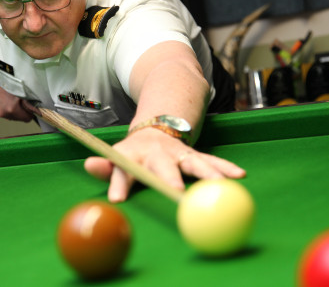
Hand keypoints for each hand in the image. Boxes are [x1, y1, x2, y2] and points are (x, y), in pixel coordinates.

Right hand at [0, 51, 33, 121]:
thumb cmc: (9, 77)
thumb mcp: (24, 90)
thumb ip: (30, 103)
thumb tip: (38, 111)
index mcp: (11, 108)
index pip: (27, 119)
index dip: (30, 112)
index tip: (30, 105)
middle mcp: (1, 112)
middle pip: (18, 118)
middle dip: (21, 111)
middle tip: (21, 98)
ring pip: (9, 116)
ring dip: (13, 109)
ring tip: (12, 97)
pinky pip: (2, 112)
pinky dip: (5, 107)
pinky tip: (5, 97)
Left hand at [84, 128, 245, 202]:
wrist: (156, 129)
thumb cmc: (134, 153)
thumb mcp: (118, 157)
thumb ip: (106, 166)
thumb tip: (88, 165)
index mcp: (135, 156)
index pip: (123, 170)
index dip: (119, 184)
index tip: (117, 199)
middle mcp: (158, 154)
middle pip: (164, 166)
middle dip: (170, 177)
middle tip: (177, 191)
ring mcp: (179, 154)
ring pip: (194, 162)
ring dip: (207, 173)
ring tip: (220, 184)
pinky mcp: (195, 156)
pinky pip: (213, 162)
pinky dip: (225, 168)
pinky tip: (239, 175)